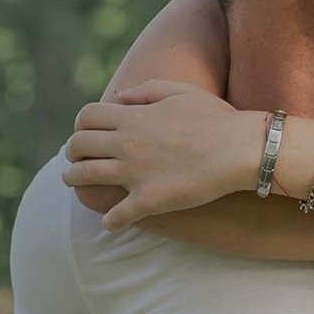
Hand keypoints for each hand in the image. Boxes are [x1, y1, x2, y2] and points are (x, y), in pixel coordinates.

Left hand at [62, 81, 262, 229]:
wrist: (240, 149)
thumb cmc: (217, 119)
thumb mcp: (181, 92)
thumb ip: (146, 91)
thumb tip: (120, 97)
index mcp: (134, 117)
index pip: (86, 117)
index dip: (80, 125)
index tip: (84, 133)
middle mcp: (127, 143)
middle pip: (78, 145)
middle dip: (72, 152)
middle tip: (76, 159)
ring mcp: (135, 172)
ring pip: (85, 176)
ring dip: (74, 180)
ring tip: (76, 184)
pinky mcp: (149, 200)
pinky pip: (116, 215)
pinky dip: (109, 220)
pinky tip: (111, 222)